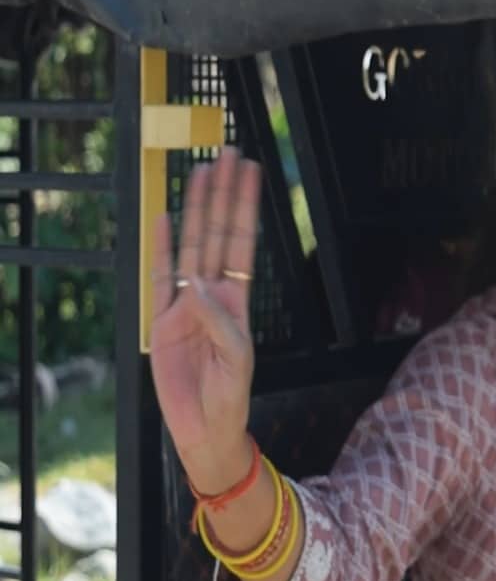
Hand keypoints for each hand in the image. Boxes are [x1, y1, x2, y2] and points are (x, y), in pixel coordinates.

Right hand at [149, 147, 261, 492]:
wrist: (205, 427)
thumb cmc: (230, 394)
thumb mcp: (237, 358)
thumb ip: (219, 322)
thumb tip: (196, 287)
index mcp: (239, 300)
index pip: (242, 241)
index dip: (245, 207)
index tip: (251, 173)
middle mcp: (214, 293)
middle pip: (218, 232)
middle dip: (223, 194)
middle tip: (228, 154)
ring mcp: (185, 303)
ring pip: (191, 245)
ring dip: (196, 209)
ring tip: (201, 171)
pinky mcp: (161, 320)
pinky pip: (159, 276)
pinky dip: (161, 246)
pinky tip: (164, 217)